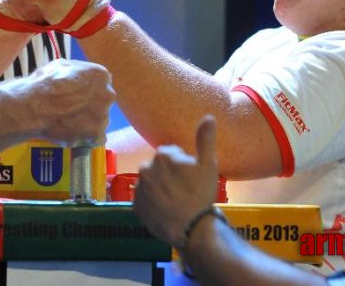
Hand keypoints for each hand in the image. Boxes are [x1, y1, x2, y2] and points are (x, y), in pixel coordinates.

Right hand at [17, 59, 113, 146]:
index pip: (101, 86)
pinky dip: (85, 139)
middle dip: (90, 108)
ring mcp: (103, 116)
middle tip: (73, 112)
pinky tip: (72, 135)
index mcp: (100, 75)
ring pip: (99, 122)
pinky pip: (95, 139)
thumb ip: (76, 71)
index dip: (89, 93)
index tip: (79, 98)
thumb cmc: (44, 85)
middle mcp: (107, 94)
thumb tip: (76, 75)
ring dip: (88, 124)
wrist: (34, 107)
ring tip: (68, 124)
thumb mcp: (61, 65)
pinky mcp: (96, 134)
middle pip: (102, 103)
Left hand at [133, 116, 218, 245]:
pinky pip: (144, 200)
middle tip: (184, 190)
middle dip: (169, 175)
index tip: (190, 176)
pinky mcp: (135, 206)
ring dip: (159, 188)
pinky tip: (165, 210)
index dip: (182, 165)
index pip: (171, 154)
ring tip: (175, 201)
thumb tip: (208, 117)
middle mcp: (145, 168)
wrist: (191, 228)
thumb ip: (205, 140)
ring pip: (151, 183)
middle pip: (159, 168)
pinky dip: (152, 203)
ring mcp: (139, 188)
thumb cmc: (200, 195)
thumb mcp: (208, 166)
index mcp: (162, 156)